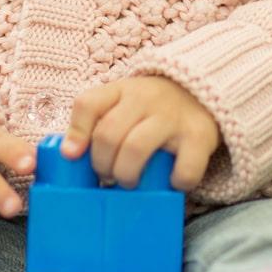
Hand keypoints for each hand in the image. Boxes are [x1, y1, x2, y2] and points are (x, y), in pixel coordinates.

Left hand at [62, 76, 218, 190]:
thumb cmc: (152, 110)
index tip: (72, 156)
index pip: (88, 104)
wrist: (202, 94)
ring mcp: (173, 117)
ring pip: (136, 149)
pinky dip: (175, 182)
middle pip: (108, 134)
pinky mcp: (199, 136)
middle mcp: (146, 98)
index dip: (75, 133)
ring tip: (129, 182)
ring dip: (126, 174)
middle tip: (107, 176)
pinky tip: (170, 182)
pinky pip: (183, 168)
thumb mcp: (122, 104)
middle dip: (101, 164)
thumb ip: (95, 123)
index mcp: (122, 90)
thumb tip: (69, 154)